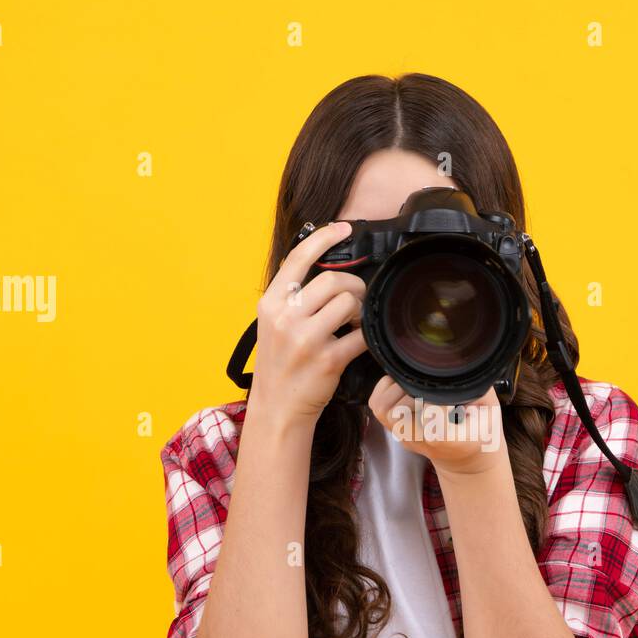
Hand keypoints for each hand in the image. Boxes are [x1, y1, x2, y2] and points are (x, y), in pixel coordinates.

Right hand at [248, 221, 367, 427]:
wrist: (277, 408)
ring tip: (355, 323)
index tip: (343, 229)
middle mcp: (285, 319)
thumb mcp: (273, 325)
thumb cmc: (280, 365)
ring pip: (349, 303)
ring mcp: (305, 340)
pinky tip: (360, 341)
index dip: (323, 238)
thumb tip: (326, 271)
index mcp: (270, 304)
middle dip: (353, 286)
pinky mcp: (327, 360)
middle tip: (356, 299)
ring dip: (360, 311)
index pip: (297, 258)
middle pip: (332, 280)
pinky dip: (367, 336)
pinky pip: (360, 336)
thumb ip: (293, 298)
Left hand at [367, 376, 507, 476]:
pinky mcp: (394, 430)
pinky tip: (406, 387)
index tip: (448, 391)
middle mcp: (420, 440)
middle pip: (400, 408)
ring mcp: (404, 437)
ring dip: (397, 389)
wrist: (464, 459)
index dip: (436, 396)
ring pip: (385, 406)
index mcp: (448, 439)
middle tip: (431, 386)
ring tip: (417, 385)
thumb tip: (458, 363)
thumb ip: (476, 387)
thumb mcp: (490, 409)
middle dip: (414, 389)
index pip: (430, 413)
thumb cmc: (480, 432)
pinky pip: (377, 405)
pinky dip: (386, 390)